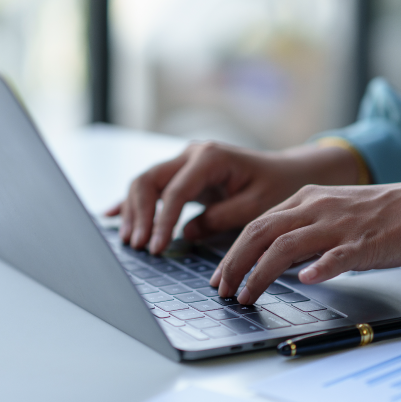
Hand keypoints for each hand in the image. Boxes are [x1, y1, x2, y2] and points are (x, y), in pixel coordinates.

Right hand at [106, 141, 359, 253]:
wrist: (289, 173)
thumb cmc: (277, 187)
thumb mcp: (256, 206)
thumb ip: (221, 218)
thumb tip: (186, 233)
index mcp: (210, 157)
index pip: (174, 191)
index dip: (161, 221)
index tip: (156, 247)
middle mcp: (192, 154)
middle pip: (149, 180)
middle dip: (139, 214)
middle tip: (138, 245)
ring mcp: (184, 162)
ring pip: (145, 182)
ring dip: (133, 211)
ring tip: (130, 241)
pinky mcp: (182, 175)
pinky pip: (152, 187)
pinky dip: (132, 202)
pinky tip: (111, 214)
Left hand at [210, 175, 400, 304]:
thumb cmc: (385, 215)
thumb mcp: (336, 212)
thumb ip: (307, 231)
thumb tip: (283, 262)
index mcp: (307, 198)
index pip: (257, 224)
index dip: (233, 252)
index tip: (220, 276)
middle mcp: (317, 207)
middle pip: (260, 233)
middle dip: (234, 263)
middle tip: (221, 290)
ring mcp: (340, 223)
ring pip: (286, 245)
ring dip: (260, 273)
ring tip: (246, 297)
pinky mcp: (365, 241)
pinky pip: (337, 254)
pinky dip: (319, 267)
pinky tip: (305, 281)